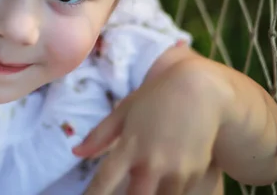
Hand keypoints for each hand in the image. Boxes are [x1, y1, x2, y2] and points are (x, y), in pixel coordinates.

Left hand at [72, 60, 228, 194]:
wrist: (200, 91)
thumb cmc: (155, 98)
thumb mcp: (124, 111)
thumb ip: (99, 135)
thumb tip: (76, 152)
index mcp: (130, 147)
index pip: (105, 180)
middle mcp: (152, 163)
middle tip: (124, 189)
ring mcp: (176, 171)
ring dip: (150, 194)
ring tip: (145, 181)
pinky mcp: (195, 174)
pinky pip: (177, 193)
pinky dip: (168, 190)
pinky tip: (165, 177)